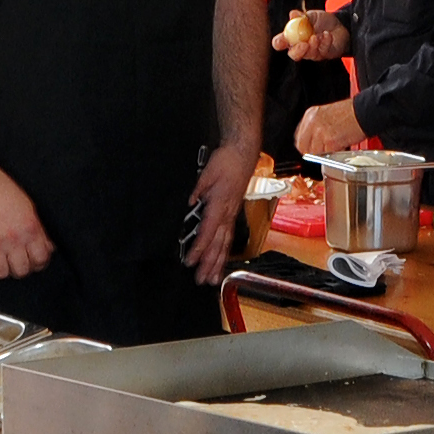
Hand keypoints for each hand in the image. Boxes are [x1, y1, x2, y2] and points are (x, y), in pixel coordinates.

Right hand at [0, 160, 53, 278]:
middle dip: (20, 269)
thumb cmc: (2, 190)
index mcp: (30, 228)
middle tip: (14, 262)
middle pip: (22, 270)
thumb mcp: (28, 207)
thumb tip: (49, 248)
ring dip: (1, 269)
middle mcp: (13, 238)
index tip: (32, 261)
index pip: (41, 259)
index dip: (38, 263)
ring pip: (1, 273)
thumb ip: (38, 230)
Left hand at [184, 141, 255, 282]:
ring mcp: (232, 215)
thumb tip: (190, 203)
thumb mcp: (207, 173)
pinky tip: (220, 260)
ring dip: (218, 262)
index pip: (208, 232)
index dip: (199, 248)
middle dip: (210, 264)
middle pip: (218, 244)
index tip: (190, 262)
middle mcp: (227, 214)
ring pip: (225, 243)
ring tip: (212, 278)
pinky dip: (224, 251)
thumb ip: (198, 190)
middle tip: (202, 280)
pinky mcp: (233, 213)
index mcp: (220, 205)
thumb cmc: (226, 161)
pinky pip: (228, 236)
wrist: (243, 153)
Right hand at [275, 9, 348, 61]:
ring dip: (313, 45)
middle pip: (293, 54)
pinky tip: (327, 34)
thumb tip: (293, 14)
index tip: (281, 40)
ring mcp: (312, 53)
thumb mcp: (312, 16)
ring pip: (309, 55)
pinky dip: (325, 42)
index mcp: (292, 37)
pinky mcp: (324, 55)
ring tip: (317, 35)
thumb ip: (302, 17)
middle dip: (297, 51)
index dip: (279, 43)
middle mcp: (300, 47)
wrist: (340, 24)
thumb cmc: (322, 21)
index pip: (280, 43)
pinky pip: (323, 51)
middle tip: (303, 44)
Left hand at [294, 99, 367, 155]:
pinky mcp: (330, 141)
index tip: (311, 147)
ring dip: (324, 153)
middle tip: (321, 152)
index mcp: (310, 114)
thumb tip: (313, 141)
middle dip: (311, 152)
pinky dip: (333, 154)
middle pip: (303, 146)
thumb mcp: (327, 113)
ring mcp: (320, 133)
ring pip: (315, 152)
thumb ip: (317, 126)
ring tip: (335, 145)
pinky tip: (341, 145)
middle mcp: (312, 123)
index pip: (299, 136)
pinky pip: (327, 155)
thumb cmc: (351, 112)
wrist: (364, 111)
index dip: (305, 145)